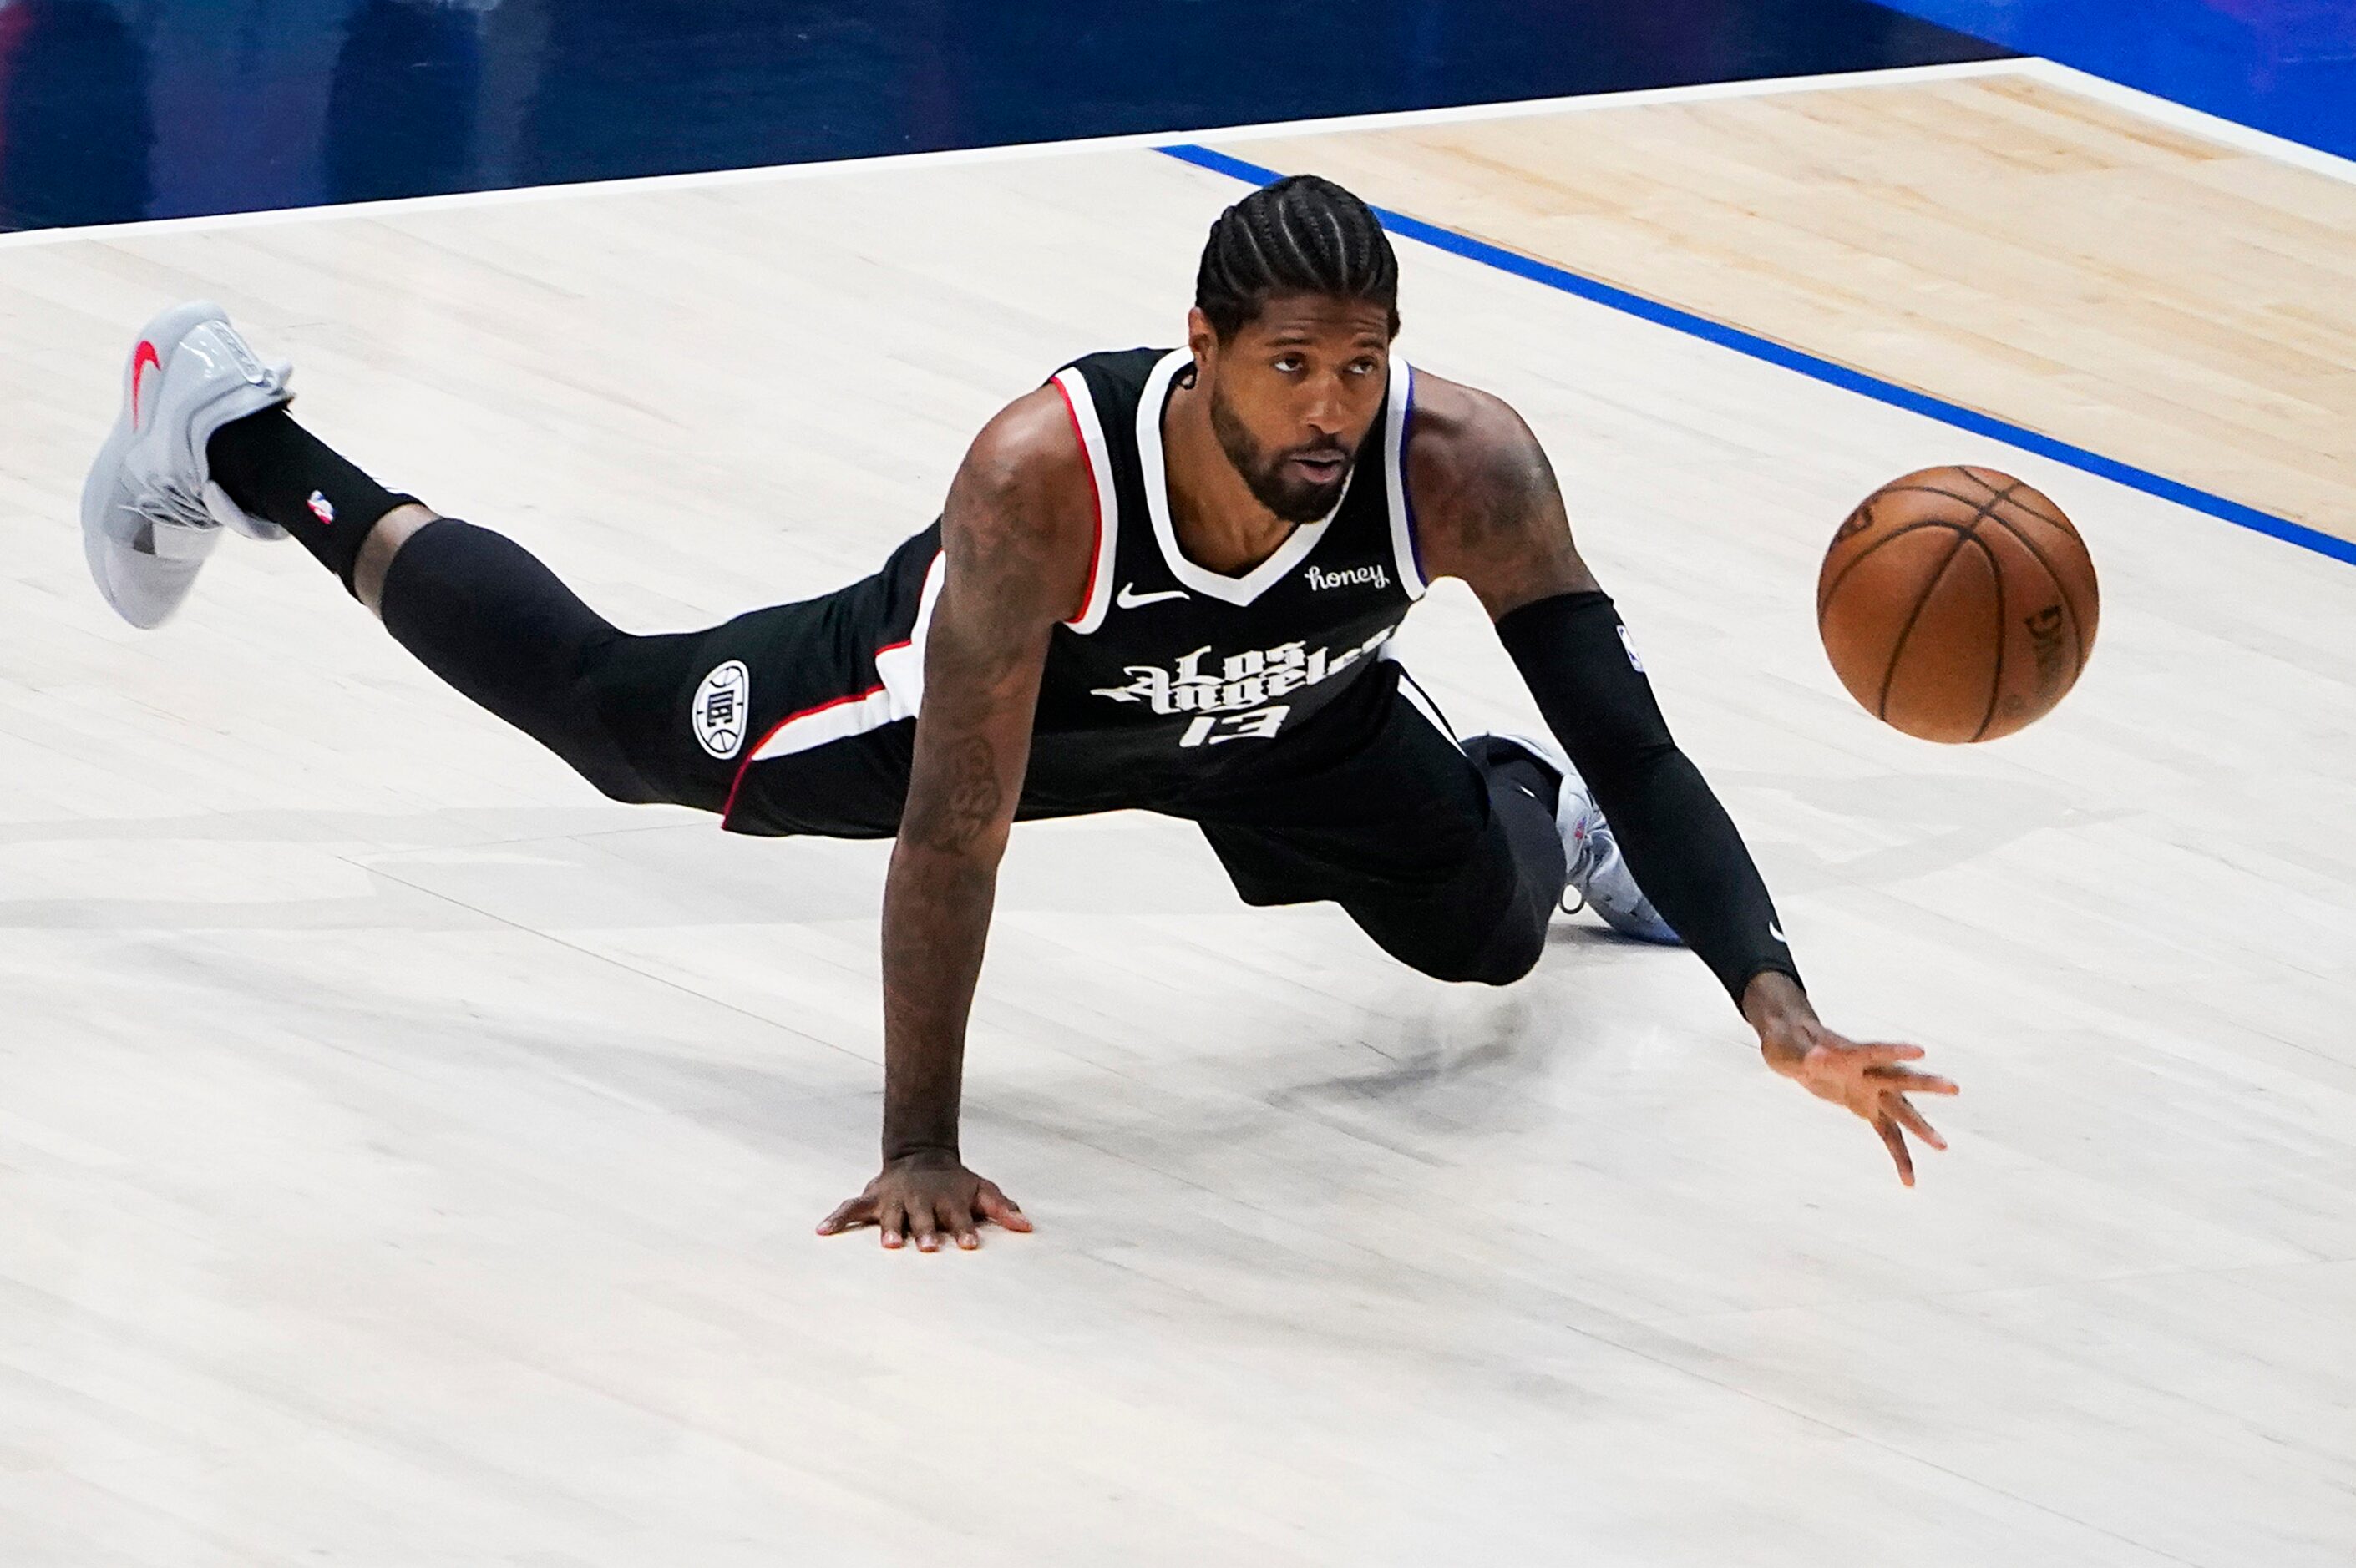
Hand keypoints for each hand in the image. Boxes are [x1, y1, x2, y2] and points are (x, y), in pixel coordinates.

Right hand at [816, 1150, 1032, 1250]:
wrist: (922, 1154)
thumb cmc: (955, 1183)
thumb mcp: (982, 1190)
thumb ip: (1003, 1208)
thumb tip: (1028, 1227)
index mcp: (947, 1201)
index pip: (958, 1217)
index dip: (965, 1230)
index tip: (970, 1245)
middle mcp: (919, 1201)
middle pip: (924, 1219)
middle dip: (926, 1232)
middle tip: (929, 1247)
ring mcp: (894, 1200)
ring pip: (891, 1216)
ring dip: (890, 1229)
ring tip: (890, 1244)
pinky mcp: (872, 1198)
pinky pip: (850, 1208)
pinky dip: (836, 1218)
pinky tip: (822, 1231)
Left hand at [1742, 971, 1957, 1185]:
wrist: (1794, 1048)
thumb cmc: (1789, 1042)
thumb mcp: (1788, 1048)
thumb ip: (1804, 1057)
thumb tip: (1814, 1059)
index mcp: (1850, 1054)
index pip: (1874, 1052)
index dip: (1895, 1051)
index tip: (1920, 1051)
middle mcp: (1868, 1073)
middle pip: (1899, 1080)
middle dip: (1925, 1085)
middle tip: (1954, 1088)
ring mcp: (1871, 1091)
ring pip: (1901, 1112)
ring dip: (1921, 1129)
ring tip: (1944, 1147)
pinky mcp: (1867, 1108)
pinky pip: (1888, 1135)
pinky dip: (1899, 1156)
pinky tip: (1909, 1181)